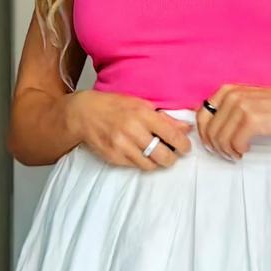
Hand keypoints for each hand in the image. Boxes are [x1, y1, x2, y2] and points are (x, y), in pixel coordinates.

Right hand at [72, 90, 193, 169]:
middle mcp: (132, 131)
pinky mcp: (113, 157)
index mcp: (142, 114)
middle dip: (172, 158)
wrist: (84, 114)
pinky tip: (140, 154)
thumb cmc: (114, 106)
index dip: (183, 144)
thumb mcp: (140, 104)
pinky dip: (142, 162)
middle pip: (163, 155)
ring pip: (150, 165)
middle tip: (173, 154)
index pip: (171, 134)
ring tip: (157, 155)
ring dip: (157, 162)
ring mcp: (122, 146)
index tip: (186, 147)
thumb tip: (186, 128)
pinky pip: (135, 166)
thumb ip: (164, 118)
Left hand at [195, 84, 270, 160]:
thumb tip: (209, 129)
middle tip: (225, 153)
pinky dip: (238, 151)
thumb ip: (227, 109)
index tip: (212, 144)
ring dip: (227, 151)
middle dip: (215, 147)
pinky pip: (235, 143)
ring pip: (220, 139)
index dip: (203, 134)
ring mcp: (241, 108)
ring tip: (236, 153)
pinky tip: (246, 149)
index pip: (201, 116)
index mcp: (226, 91)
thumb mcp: (245, 99)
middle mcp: (231, 97)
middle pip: (209, 130)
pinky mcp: (252, 120)